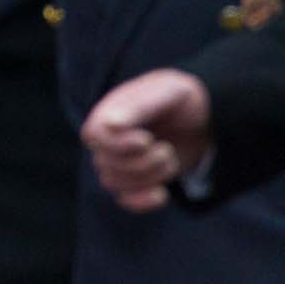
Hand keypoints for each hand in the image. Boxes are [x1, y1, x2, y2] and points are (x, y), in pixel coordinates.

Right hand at [82, 68, 212, 211]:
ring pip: (112, 183)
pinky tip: (162, 193)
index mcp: (108, 112)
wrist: (201, 117)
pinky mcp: (134, 179)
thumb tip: (110, 124)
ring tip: (170, 159)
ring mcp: (118, 160)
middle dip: (142, 163)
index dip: (117, 144)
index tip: (147, 140)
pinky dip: (142, 201)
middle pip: (105, 164)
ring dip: (149, 177)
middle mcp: (107, 138)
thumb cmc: (180, 99)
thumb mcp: (167, 93)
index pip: (94, 136)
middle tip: (167, 149)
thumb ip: (139, 106)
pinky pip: (123, 200)